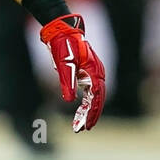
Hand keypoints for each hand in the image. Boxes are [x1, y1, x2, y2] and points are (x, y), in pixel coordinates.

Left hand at [40, 14, 105, 132]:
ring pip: (93, 96)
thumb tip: (69, 101)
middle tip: (82, 129)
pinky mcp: (86, 72)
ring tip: (80, 124)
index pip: (97, 97)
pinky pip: (88, 90)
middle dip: (91, 115)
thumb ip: (67, 82)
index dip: (92, 113)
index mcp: (94, 72)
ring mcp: (92, 73)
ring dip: (88, 110)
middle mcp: (97, 73)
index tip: (87, 126)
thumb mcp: (63, 65)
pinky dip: (85, 101)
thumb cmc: (63, 46)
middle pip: (97, 99)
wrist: (62, 30)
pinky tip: (80, 110)